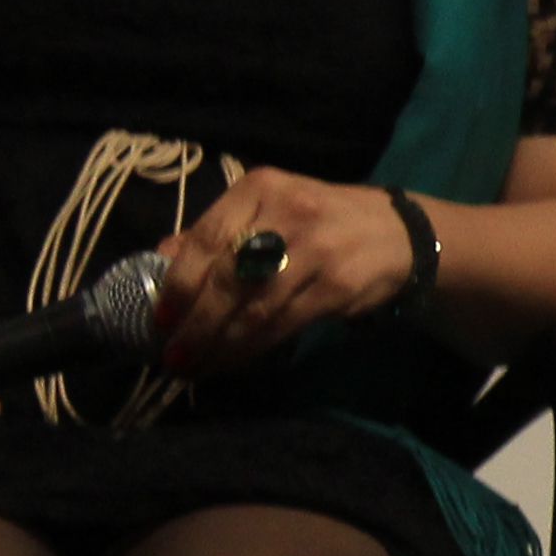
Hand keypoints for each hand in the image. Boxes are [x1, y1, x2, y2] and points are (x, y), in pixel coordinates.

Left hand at [147, 168, 417, 377]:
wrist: (396, 231)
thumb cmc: (317, 221)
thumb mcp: (267, 210)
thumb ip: (217, 233)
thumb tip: (159, 258)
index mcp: (260, 189)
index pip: (207, 238)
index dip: (178, 284)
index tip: (160, 319)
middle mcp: (287, 214)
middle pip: (228, 278)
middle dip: (195, 324)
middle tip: (174, 356)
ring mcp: (316, 250)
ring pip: (255, 308)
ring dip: (221, 344)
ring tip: (198, 366)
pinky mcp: (337, 285)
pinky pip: (284, 324)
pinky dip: (254, 347)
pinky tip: (235, 360)